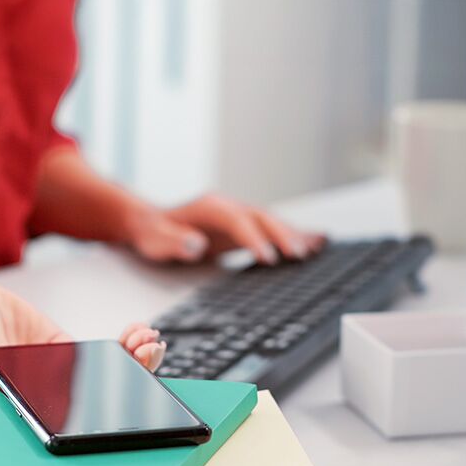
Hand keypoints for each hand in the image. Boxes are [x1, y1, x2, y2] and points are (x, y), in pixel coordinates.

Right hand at [0, 277, 164, 404]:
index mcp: (5, 400)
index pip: (51, 416)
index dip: (86, 412)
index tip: (113, 393)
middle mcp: (33, 392)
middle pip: (86, 400)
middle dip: (123, 380)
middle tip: (146, 358)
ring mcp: (50, 372)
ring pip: (98, 377)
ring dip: (128, 362)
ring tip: (149, 342)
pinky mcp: (60, 350)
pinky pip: (95, 354)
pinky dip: (118, 346)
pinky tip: (135, 333)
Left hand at [126, 193, 324, 263]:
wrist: (150, 223)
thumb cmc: (152, 233)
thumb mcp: (155, 239)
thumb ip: (174, 241)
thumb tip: (196, 243)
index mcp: (210, 207)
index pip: (237, 221)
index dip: (254, 238)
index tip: (268, 257)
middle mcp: (228, 207)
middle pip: (261, 218)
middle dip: (282, 235)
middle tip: (299, 255)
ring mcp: (238, 216)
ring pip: (271, 223)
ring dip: (293, 235)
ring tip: (315, 249)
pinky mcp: (243, 228)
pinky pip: (271, 230)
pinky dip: (293, 235)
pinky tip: (316, 241)